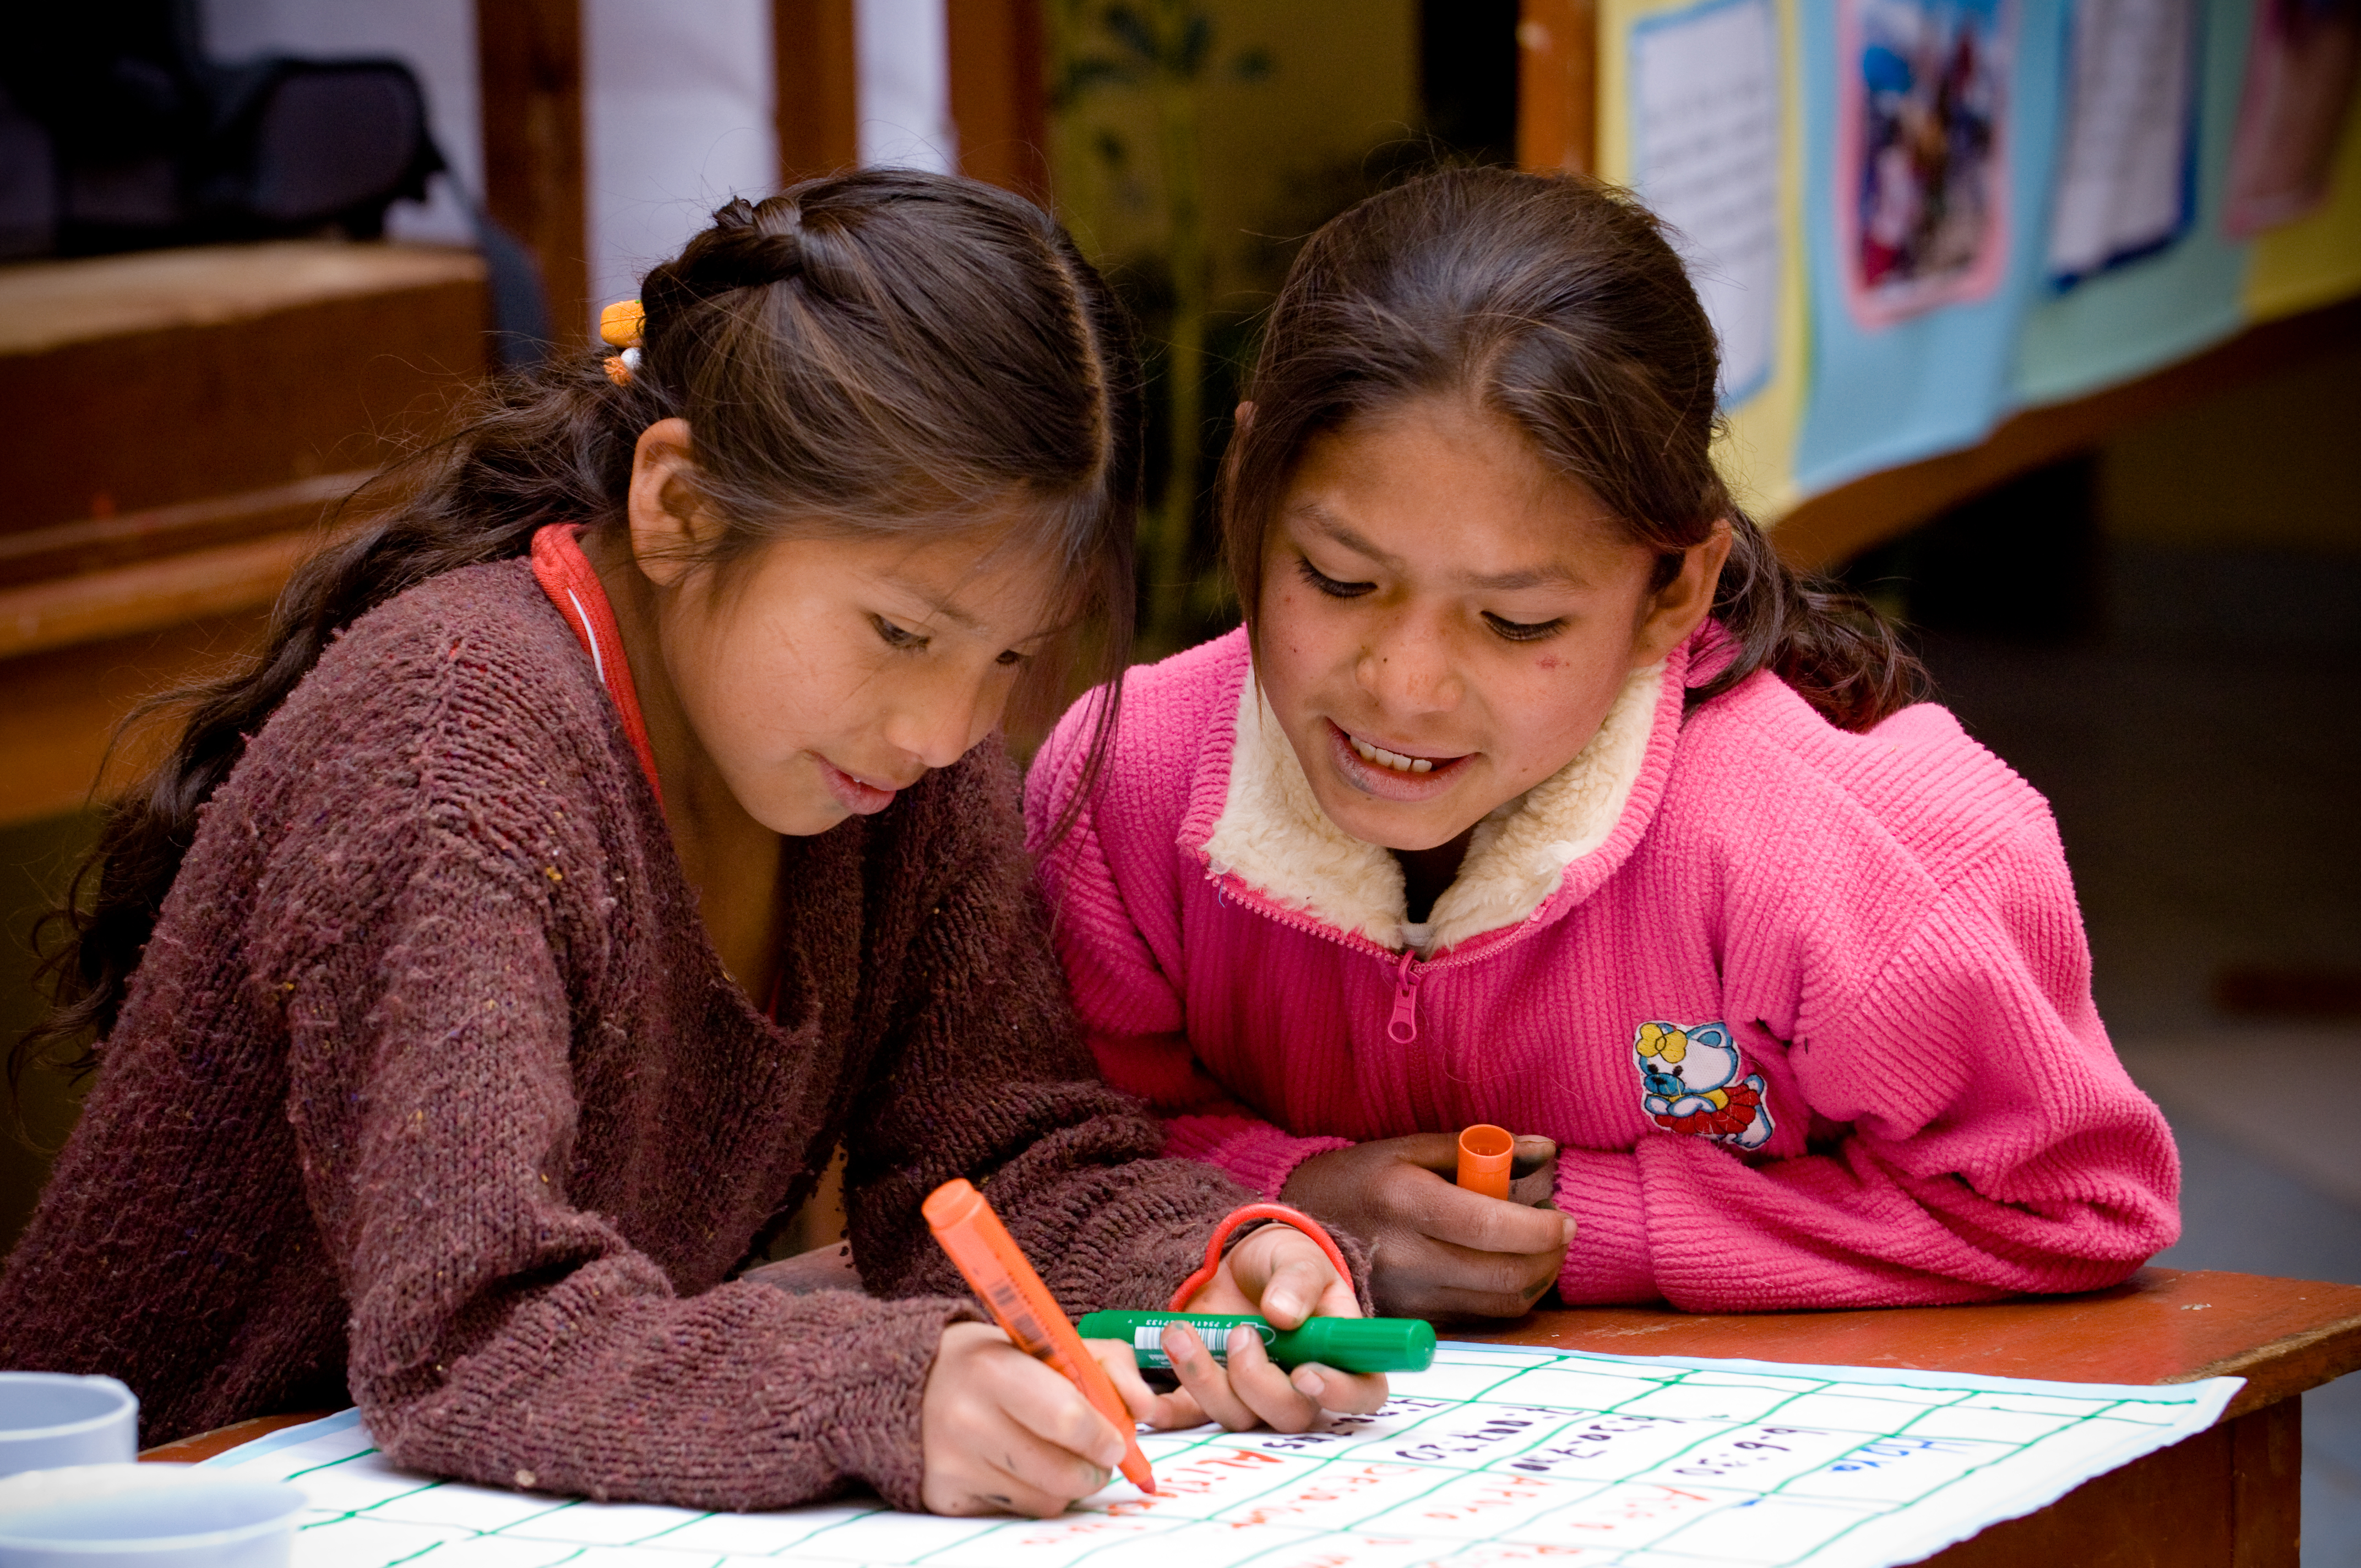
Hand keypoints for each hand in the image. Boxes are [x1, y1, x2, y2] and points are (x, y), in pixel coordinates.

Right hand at [922, 1322, 1126, 1517]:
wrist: (916, 1382)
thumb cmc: (1000, 1361)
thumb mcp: (1051, 1343)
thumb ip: (1108, 1365)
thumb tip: (1147, 1409)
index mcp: (994, 1369)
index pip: (1068, 1419)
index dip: (1103, 1435)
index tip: (1116, 1440)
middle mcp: (967, 1419)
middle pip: (1063, 1473)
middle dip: (1094, 1469)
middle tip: (1095, 1456)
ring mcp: (952, 1463)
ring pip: (1046, 1502)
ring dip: (1064, 1485)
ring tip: (1052, 1455)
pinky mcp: (945, 1497)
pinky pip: (1017, 1514)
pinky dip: (1031, 1496)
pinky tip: (1017, 1467)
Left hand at [1154, 1221, 1390, 1431]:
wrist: (1235, 1263)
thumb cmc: (1282, 1264)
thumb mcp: (1298, 1258)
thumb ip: (1297, 1281)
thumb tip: (1283, 1314)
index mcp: (1338, 1355)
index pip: (1361, 1392)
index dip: (1340, 1393)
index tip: (1306, 1373)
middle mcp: (1299, 1388)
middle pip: (1290, 1415)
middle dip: (1258, 1382)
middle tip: (1240, 1333)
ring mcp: (1251, 1395)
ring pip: (1237, 1417)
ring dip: (1205, 1379)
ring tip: (1180, 1331)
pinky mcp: (1208, 1395)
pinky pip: (1189, 1419)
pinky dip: (1167, 1414)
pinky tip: (1149, 1399)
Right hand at [1280, 1133, 1569, 1321]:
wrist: (1295, 1232)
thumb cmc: (1360, 1180)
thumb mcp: (1411, 1148)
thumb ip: (1480, 1149)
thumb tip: (1546, 1150)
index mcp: (1407, 1201)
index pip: (1493, 1225)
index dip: (1542, 1228)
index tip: (1565, 1219)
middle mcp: (1407, 1256)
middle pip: (1505, 1273)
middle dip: (1550, 1256)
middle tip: (1560, 1234)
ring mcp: (1409, 1296)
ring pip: (1500, 1303)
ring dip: (1537, 1279)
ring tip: (1541, 1252)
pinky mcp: (1411, 1320)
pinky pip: (1480, 1318)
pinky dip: (1508, 1297)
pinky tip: (1510, 1271)